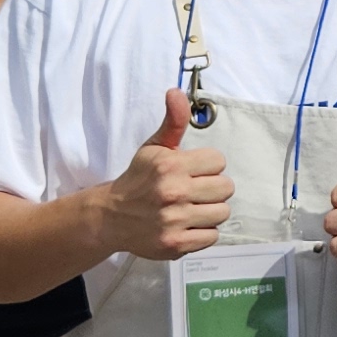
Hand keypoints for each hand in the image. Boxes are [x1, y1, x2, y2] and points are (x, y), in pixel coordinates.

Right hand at [91, 90, 232, 262]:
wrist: (111, 217)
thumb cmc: (138, 179)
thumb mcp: (154, 147)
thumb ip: (173, 121)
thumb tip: (176, 92)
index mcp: (170, 165)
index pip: (219, 162)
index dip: (208, 167)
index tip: (192, 171)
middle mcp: (173, 192)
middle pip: (226, 188)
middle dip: (212, 189)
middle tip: (193, 191)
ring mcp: (174, 220)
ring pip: (222, 213)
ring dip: (210, 211)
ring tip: (191, 208)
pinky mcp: (175, 244)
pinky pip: (212, 236)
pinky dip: (203, 232)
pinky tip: (187, 225)